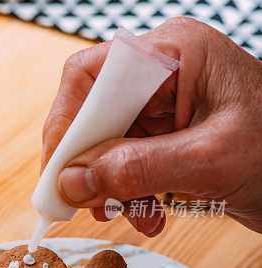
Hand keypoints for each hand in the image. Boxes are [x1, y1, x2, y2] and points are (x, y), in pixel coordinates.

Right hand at [42, 18, 261, 235]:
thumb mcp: (210, 161)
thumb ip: (137, 168)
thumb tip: (71, 183)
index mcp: (174, 51)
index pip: (91, 74)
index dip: (66, 123)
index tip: (58, 173)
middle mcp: (164, 70)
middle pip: (93, 111)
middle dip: (88, 163)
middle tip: (82, 204)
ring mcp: (166, 103)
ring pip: (106, 142)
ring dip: (110, 186)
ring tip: (129, 215)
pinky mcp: (169, 134)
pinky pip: (127, 161)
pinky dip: (129, 193)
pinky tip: (149, 215)